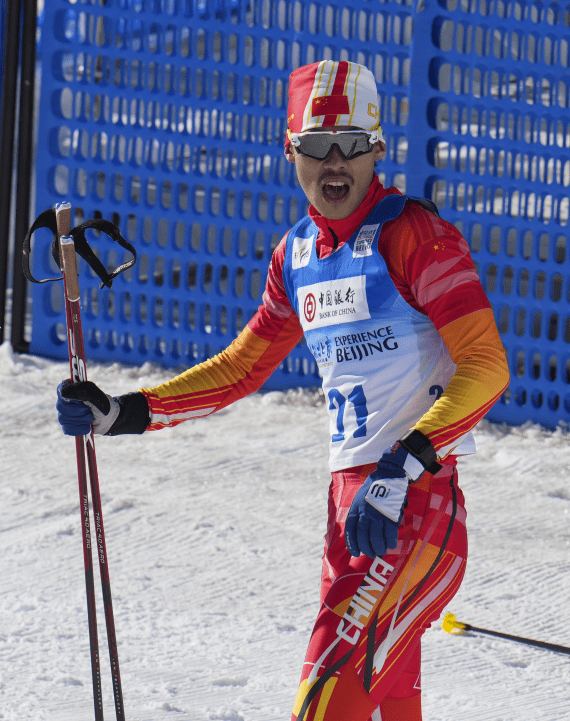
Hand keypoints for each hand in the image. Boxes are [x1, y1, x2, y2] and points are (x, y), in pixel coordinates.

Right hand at [57, 380, 119, 435]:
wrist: (108, 419)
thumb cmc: (102, 404)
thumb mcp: (95, 395)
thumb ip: (80, 391)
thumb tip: (63, 392)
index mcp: (71, 388)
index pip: (61, 391)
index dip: (70, 399)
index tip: (82, 401)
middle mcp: (65, 400)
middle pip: (61, 407)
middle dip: (78, 411)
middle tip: (89, 410)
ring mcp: (65, 412)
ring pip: (63, 419)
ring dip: (81, 420)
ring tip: (90, 417)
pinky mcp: (67, 424)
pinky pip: (67, 429)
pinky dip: (79, 428)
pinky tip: (87, 426)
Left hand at [345, 440, 431, 558]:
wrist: (389, 475)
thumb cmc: (374, 487)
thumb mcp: (360, 497)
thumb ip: (359, 512)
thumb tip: (359, 529)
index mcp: (356, 508)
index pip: (351, 530)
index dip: (352, 543)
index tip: (355, 552)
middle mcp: (365, 513)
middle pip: (363, 536)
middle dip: (366, 548)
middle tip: (370, 554)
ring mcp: (377, 515)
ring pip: (376, 537)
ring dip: (378, 547)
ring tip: (381, 551)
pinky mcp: (390, 515)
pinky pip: (390, 533)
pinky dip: (390, 541)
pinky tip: (391, 545)